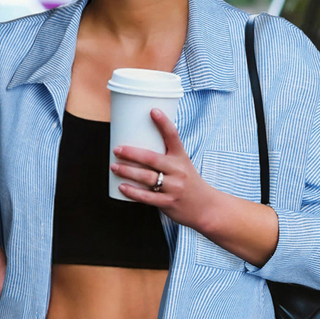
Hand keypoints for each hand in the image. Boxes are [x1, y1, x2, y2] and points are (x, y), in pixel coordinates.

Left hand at [109, 108, 211, 230]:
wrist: (205, 207)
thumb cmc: (188, 183)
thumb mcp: (182, 165)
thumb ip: (165, 156)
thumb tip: (138, 146)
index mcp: (181, 157)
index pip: (173, 136)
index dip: (163, 122)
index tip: (152, 110)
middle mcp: (178, 171)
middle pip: (151, 158)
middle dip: (131, 153)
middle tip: (117, 150)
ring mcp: (173, 188)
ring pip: (146, 177)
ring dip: (127, 171)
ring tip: (114, 167)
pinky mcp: (168, 202)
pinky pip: (146, 197)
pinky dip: (132, 192)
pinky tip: (122, 187)